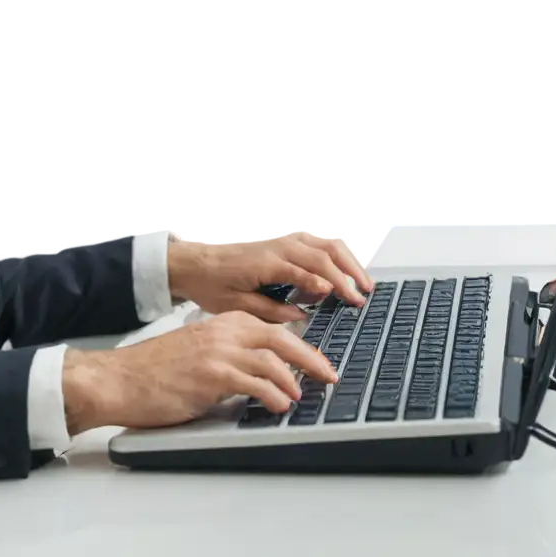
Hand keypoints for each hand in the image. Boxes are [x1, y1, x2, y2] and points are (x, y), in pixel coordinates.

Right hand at [63, 310, 338, 433]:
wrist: (119, 378)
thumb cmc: (153, 371)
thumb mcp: (195, 353)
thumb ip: (226, 357)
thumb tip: (256, 374)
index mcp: (220, 323)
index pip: (271, 328)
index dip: (299, 346)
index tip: (316, 362)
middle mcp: (223, 332)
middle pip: (281, 339)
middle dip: (310, 359)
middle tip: (329, 375)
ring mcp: (218, 351)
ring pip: (273, 359)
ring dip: (294, 379)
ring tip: (303, 395)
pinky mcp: (211, 374)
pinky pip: (255, 383)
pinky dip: (273, 394)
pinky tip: (279, 405)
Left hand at [167, 228, 373, 323]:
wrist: (194, 264)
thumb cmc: (211, 285)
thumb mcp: (236, 307)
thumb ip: (270, 311)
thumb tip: (300, 315)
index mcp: (268, 262)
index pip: (309, 271)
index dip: (332, 286)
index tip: (349, 301)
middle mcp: (277, 246)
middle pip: (324, 253)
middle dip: (347, 274)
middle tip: (362, 296)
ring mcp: (280, 241)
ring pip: (323, 244)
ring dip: (345, 262)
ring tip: (360, 284)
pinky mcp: (280, 242)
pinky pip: (313, 243)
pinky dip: (331, 256)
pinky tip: (338, 273)